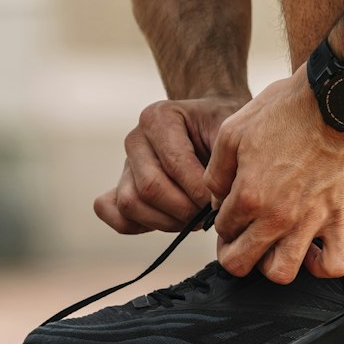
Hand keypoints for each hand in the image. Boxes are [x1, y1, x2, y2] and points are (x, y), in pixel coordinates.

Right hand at [93, 94, 243, 233]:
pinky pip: (114, 214)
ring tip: (193, 219)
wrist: (209, 122)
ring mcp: (125, 163)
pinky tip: (169, 221)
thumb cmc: (219, 127)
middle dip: (183, 210)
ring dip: (166, 221)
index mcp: (158, 118)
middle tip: (208, 216)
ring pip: (131, 204)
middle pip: (149, 188)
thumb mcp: (229, 131)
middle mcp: (135, 139)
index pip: (174, 165)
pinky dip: (138, 225)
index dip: (199, 191)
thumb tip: (217, 202)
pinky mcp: (121, 185)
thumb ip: (224, 160)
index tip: (221, 204)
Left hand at [204, 68, 343, 283]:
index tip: (231, 209)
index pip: (223, 229)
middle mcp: (279, 215)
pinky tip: (315, 250)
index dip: (223, 220)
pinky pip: (336, 264)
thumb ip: (216, 170)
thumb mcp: (233, 130)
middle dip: (235, 254)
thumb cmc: (288, 109)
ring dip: (273, 263)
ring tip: (275, 245)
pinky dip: (323, 266)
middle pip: (242, 263)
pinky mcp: (343, 218)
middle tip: (242, 238)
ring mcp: (312, 220)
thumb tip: (217, 197)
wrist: (337, 99)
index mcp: (249, 194)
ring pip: (283, 273)